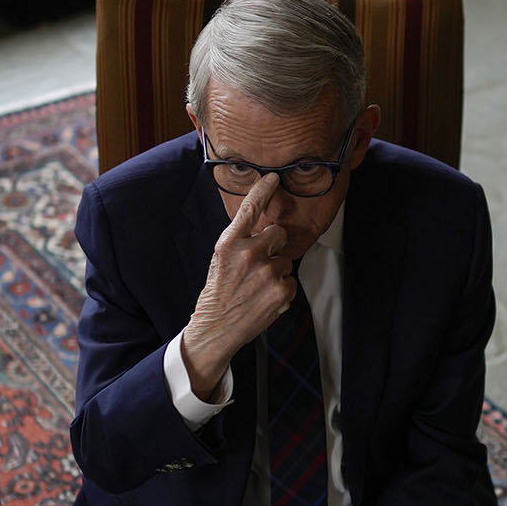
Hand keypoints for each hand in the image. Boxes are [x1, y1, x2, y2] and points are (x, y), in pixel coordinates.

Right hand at [180, 173, 294, 396]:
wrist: (216, 328)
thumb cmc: (217, 294)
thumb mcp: (219, 260)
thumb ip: (240, 242)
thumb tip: (263, 229)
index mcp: (229, 244)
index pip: (249, 209)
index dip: (263, 190)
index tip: (274, 178)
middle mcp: (249, 254)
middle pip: (278, 233)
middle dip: (272, 247)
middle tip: (257, 266)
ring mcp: (267, 273)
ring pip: (285, 260)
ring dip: (276, 272)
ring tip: (257, 287)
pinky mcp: (281, 290)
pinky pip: (290, 281)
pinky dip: (281, 290)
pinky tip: (264, 298)